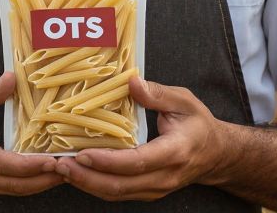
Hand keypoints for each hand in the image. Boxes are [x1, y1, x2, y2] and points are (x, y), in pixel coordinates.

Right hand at [0, 72, 64, 195]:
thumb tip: (12, 79)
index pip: (1, 162)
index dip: (29, 165)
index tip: (52, 160)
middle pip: (14, 183)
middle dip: (44, 178)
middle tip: (70, 167)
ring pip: (16, 190)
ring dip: (43, 183)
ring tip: (67, 170)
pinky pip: (12, 189)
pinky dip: (34, 183)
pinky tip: (50, 173)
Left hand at [54, 76, 228, 200]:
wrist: (216, 154)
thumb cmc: (198, 124)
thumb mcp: (184, 101)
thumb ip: (158, 93)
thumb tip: (132, 82)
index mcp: (174, 152)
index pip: (137, 162)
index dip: (108, 161)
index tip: (83, 154)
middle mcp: (164, 176)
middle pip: (121, 185)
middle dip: (87, 177)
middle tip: (60, 165)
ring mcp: (156, 189)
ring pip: (116, 193)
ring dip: (87, 184)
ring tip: (61, 170)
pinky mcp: (147, 192)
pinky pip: (118, 193)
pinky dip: (95, 185)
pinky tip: (77, 174)